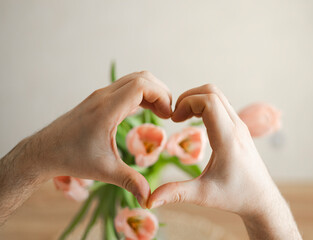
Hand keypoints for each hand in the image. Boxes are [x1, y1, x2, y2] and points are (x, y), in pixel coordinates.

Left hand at [32, 71, 171, 206]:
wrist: (44, 151)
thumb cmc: (72, 158)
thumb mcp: (104, 170)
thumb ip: (130, 181)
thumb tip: (150, 198)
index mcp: (107, 110)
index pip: (141, 86)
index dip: (161, 96)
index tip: (168, 116)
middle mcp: (104, 97)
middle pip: (142, 78)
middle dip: (161, 93)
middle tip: (167, 114)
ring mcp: (100, 96)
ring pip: (134, 80)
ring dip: (151, 92)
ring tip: (160, 113)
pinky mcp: (99, 99)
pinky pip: (126, 88)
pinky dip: (141, 95)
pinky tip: (145, 112)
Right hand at [148, 84, 275, 213]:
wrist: (261, 199)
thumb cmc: (236, 196)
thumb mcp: (204, 196)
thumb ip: (176, 194)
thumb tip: (148, 200)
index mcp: (227, 138)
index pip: (209, 101)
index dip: (186, 103)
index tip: (173, 120)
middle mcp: (236, 126)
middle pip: (212, 92)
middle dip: (188, 98)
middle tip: (175, 116)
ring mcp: (239, 125)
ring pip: (217, 96)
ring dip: (196, 100)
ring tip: (182, 118)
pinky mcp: (239, 128)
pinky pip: (221, 105)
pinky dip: (204, 106)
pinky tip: (195, 123)